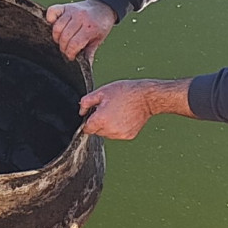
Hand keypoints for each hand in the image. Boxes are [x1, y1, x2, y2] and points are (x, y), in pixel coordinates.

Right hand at [46, 0, 115, 60]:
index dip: (70, 53)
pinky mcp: (65, 6)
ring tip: (61, 40)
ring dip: (56, 37)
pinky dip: (50, 19)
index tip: (71, 57)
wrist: (103, 7)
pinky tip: (54, 25)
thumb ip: (90, 52)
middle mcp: (80, 18)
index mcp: (90, 28)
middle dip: (63, 47)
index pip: (74, 44)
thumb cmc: (100, 24)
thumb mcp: (99, 39)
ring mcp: (71, 11)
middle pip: (64, 37)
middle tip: (66, 50)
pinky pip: (52, 12)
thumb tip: (85, 66)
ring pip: (57, 27)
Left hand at [79, 78, 193, 139]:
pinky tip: (123, 117)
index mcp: (101, 120)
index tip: (93, 115)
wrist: (146, 97)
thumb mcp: (102, 92)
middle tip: (107, 109)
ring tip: (116, 112)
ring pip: (107, 134)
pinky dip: (118, 128)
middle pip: (97, 131)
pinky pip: (117, 134)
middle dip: (98, 122)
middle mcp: (110, 130)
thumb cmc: (125, 92)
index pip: (87, 129)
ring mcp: (120, 134)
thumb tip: (81, 111)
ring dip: (108, 126)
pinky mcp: (128, 136)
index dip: (89, 121)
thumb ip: (86, 102)